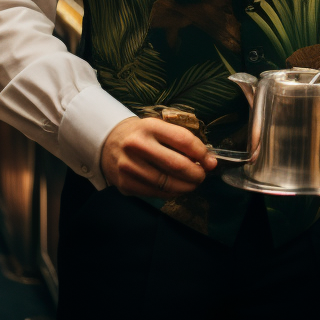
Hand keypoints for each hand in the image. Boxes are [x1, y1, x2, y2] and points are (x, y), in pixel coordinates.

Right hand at [100, 116, 218, 197]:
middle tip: (203, 175)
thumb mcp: (159, 128)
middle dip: (197, 173)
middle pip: (177, 165)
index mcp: (149, 126)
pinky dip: (172, 193)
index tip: (210, 161)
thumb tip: (209, 161)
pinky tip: (177, 188)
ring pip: (167, 183)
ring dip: (186, 186)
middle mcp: (137, 145)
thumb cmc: (142, 135)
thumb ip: (183, 141)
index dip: (202, 153)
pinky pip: (156, 193)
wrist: (109, 142)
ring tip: (193, 183)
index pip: (183, 140)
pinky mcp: (125, 184)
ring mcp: (129, 166)